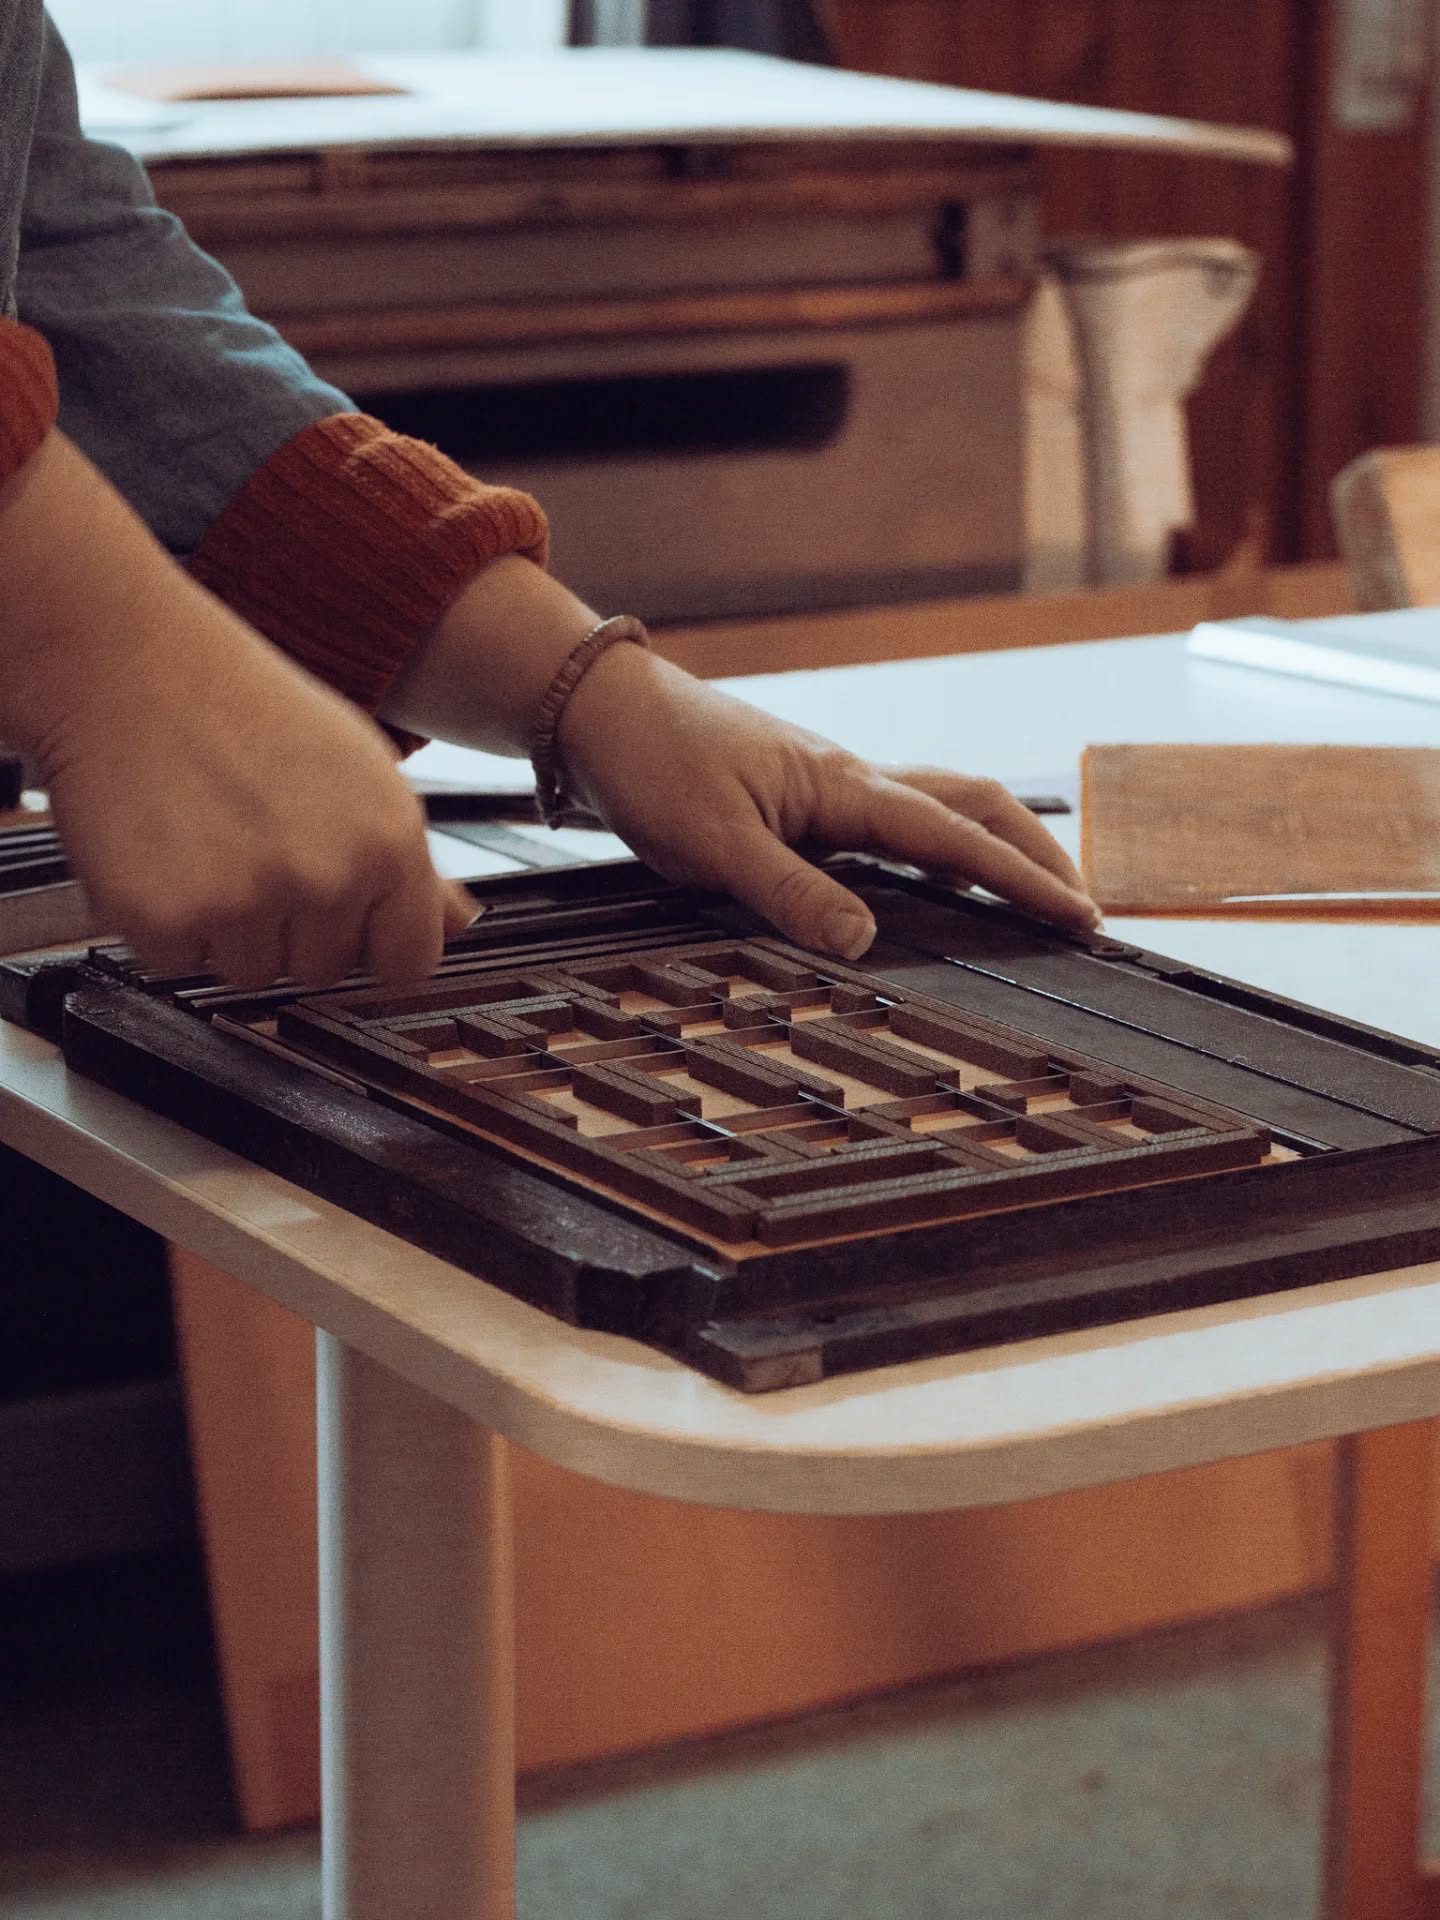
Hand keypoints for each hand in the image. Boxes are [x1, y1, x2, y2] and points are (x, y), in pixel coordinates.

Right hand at [44, 611, 475, 987]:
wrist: (131, 665)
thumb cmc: (244, 708)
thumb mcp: (360, 770)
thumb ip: (410, 860)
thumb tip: (462, 920)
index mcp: (389, 841)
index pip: (409, 964)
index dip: (372, 945)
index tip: (344, 923)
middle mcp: (327, 878)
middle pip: (324, 972)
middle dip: (293, 930)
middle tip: (255, 849)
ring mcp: (246, 902)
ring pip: (251, 973)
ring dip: (228, 930)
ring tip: (209, 843)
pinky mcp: (167, 918)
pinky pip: (179, 964)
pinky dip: (164, 925)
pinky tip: (165, 855)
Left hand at [558, 647, 1098, 958]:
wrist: (602, 709)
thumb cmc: (652, 765)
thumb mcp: (712, 846)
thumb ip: (789, 894)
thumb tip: (865, 944)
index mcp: (843, 789)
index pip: (956, 839)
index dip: (1023, 880)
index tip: (1080, 917)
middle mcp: (851, 781)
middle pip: (974, 806)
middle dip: (1035, 855)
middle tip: (1080, 909)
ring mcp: (831, 786)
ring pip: (940, 808)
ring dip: (993, 846)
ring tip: (1030, 896)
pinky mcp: (805, 796)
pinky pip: (896, 820)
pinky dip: (939, 846)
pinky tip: (934, 882)